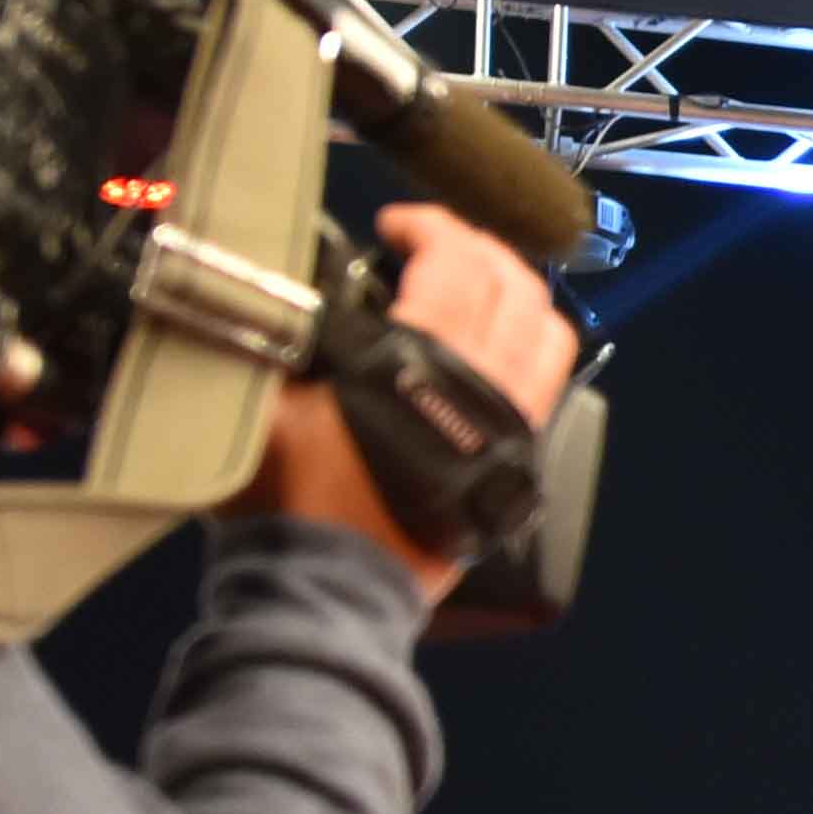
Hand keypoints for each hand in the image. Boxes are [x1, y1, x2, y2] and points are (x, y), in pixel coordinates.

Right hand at [246, 206, 589, 597]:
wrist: (327, 589)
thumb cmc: (292, 500)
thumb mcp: (264, 401)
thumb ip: (279, 332)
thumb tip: (281, 281)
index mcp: (427, 362)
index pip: (457, 261)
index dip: (429, 226)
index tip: (395, 224)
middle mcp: (486, 389)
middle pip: (517, 287)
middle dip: (478, 249)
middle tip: (434, 246)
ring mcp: (512, 429)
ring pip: (548, 334)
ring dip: (515, 294)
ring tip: (474, 286)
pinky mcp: (517, 465)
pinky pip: (547, 384)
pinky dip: (528, 347)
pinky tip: (489, 348)